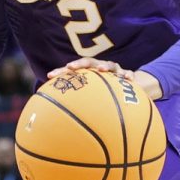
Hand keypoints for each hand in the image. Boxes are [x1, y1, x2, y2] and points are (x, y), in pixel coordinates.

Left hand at [46, 59, 161, 99]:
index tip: (50, 76)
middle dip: (80, 64)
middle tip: (71, 67)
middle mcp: (99, 68)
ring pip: (110, 65)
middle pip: (89, 62)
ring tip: (102, 69)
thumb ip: (73, 103)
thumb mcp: (87, 97)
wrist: (124, 86)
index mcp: (87, 72)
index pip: (71, 70)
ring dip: (105, 66)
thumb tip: (53, 117)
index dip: (60, 72)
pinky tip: (129, 79)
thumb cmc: (101, 92)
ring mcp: (114, 70)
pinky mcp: (127, 75)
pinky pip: (129, 74)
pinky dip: (129, 75)